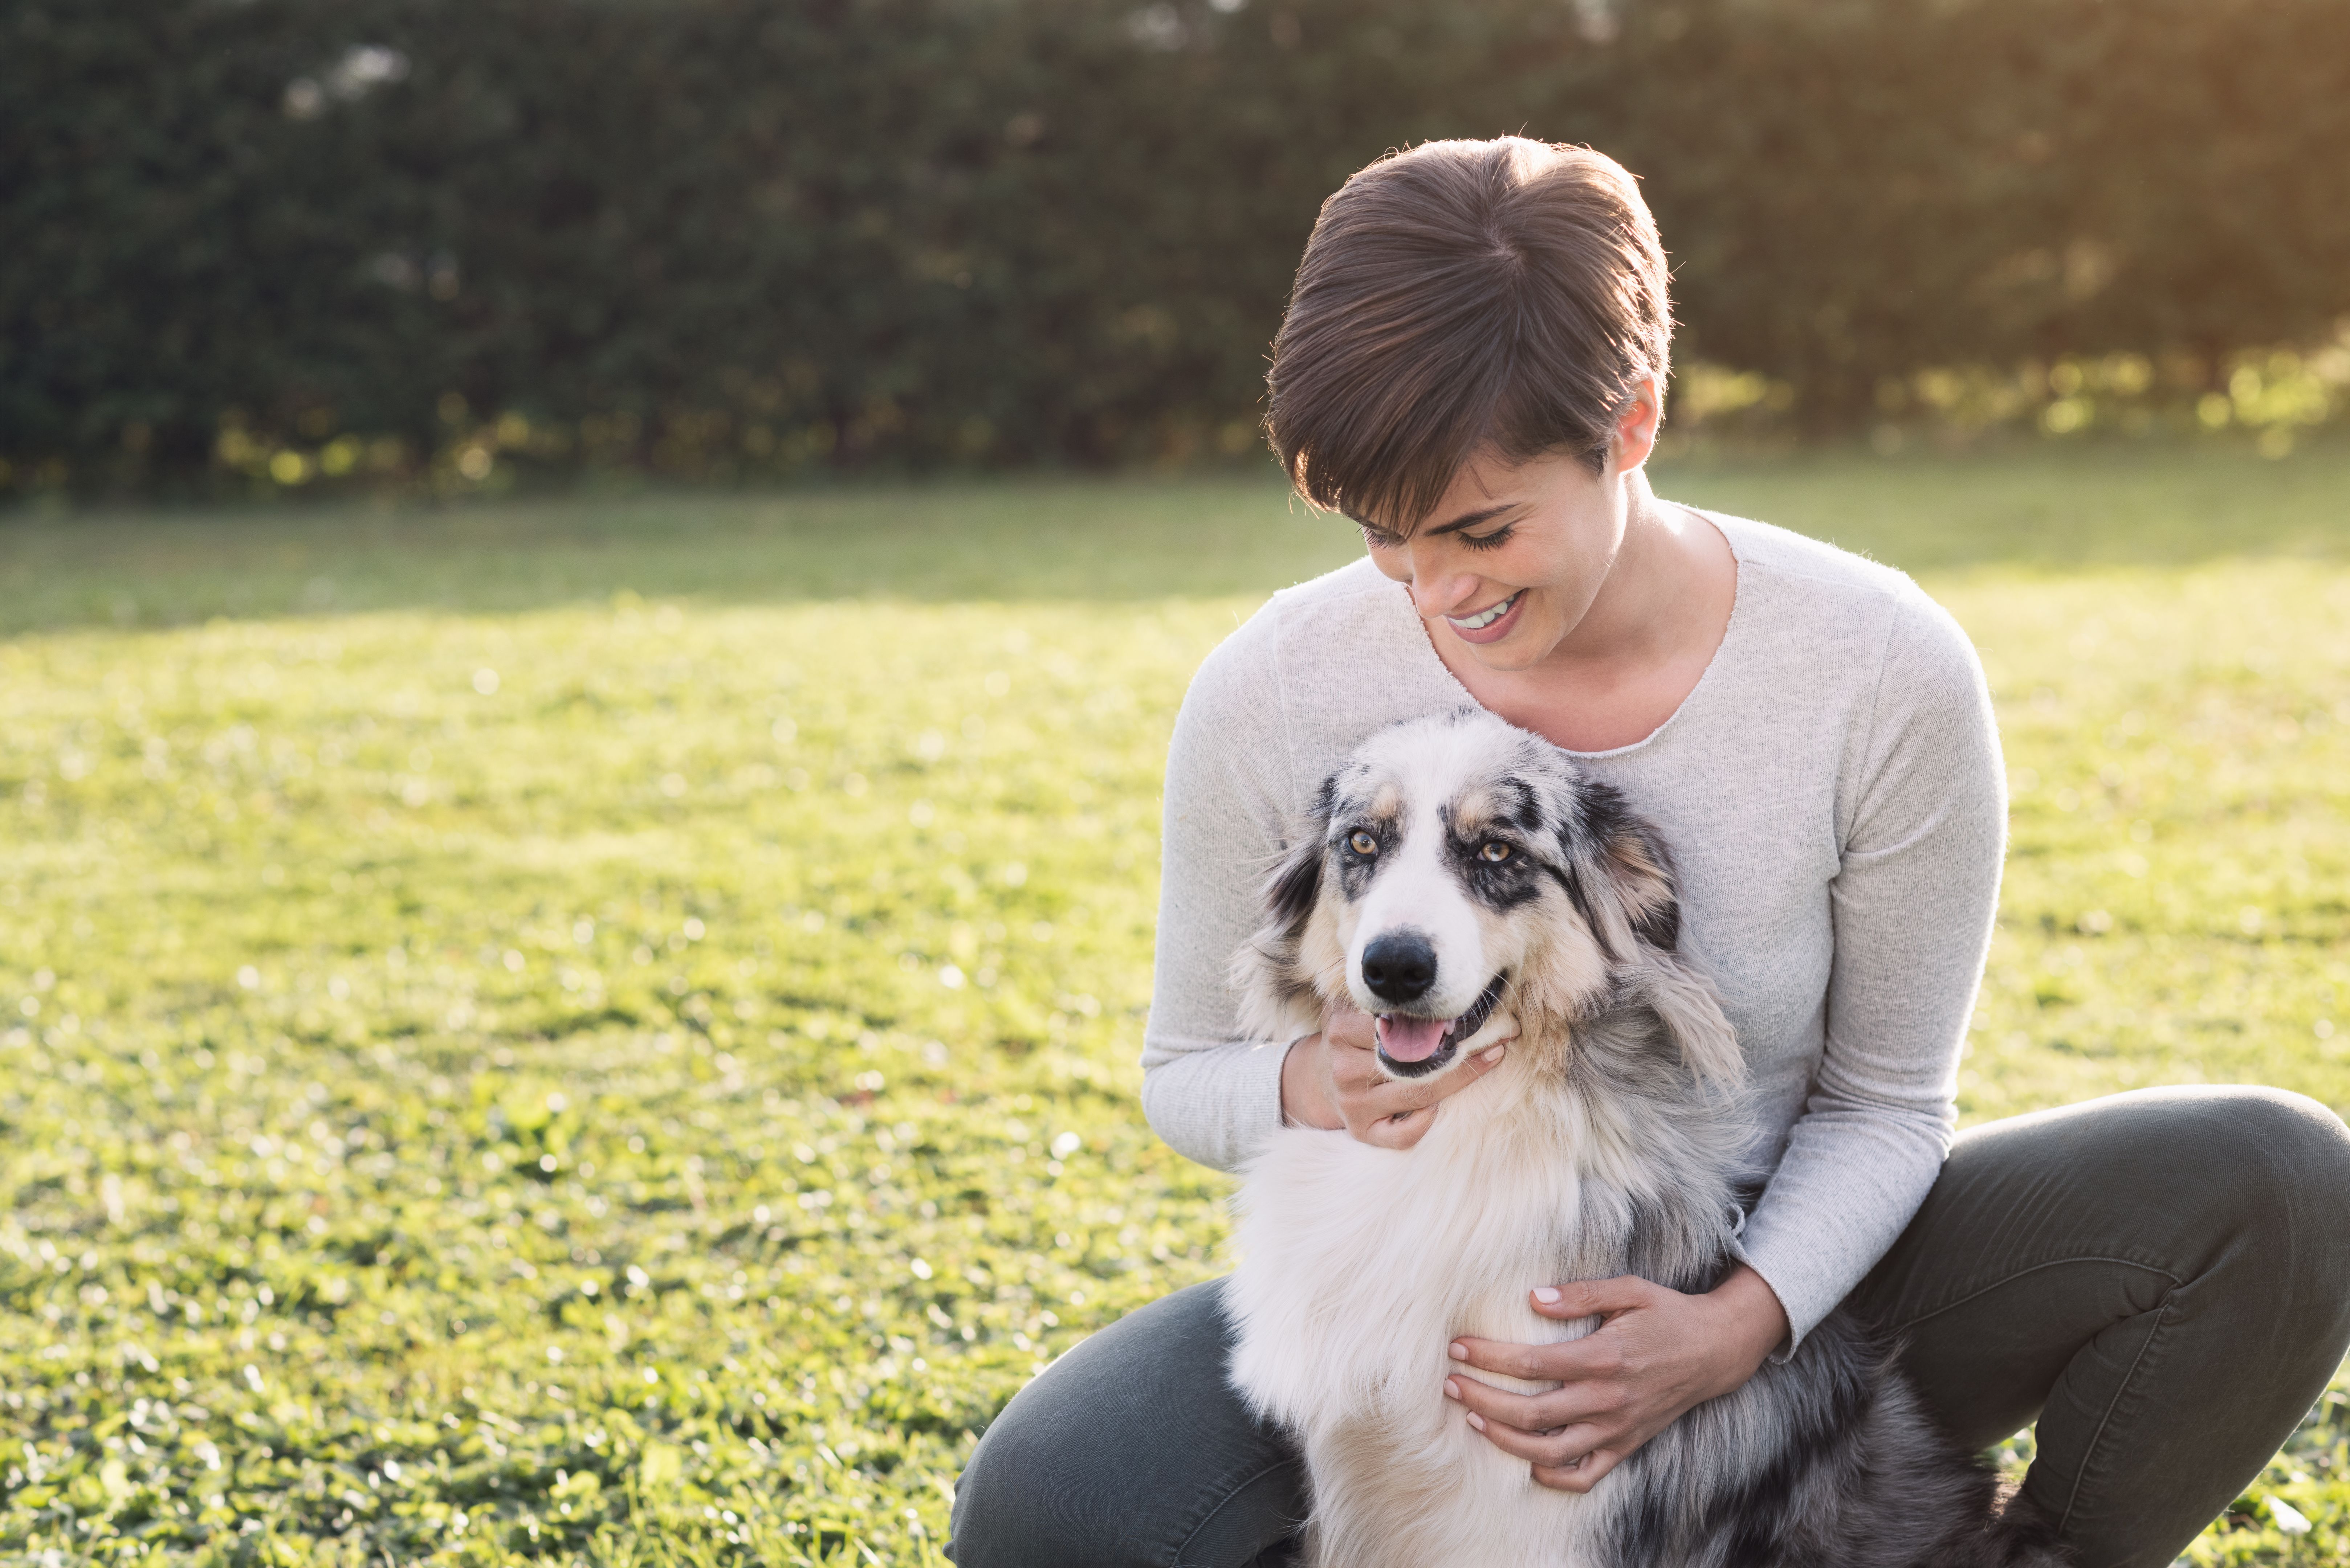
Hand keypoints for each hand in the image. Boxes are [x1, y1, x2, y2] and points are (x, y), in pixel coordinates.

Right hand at [1279, 1003, 1512, 1148]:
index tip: (1478, 1008)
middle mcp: (1344, 1066)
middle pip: (1414, 1061)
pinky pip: (1402, 1134)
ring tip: (1493, 1056)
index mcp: (1341, 1027)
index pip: (1399, 1022)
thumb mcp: (1356, 1005)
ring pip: (1417, 1095)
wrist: (1316, 1078)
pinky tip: (1441, 1107)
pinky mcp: (1360, 1131)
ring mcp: (1352, 1102)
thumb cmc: (1353, 1035)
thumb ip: (1384, 994)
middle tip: (1504, 1033)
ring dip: (1460, 1079)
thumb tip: (1437, 973)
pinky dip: (1424, 1123)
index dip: (1440, 1016)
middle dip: (1462, 1048)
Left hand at [1442, 1264, 1789, 1491]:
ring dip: (1505, 1439)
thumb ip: (1580, 1294)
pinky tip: (1527, 1461)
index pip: (1532, 1364)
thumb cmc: (1667, 1314)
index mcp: (1604, 1357)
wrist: (1716, 1350)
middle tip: (1449, 1384)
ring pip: (1550, 1450)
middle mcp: (1608, 1399)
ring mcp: (1618, 1428)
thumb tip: (1531, 1298)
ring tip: (1473, 1418)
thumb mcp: (1629, 1290)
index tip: (1457, 1348)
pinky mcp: (1627, 1444)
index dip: (1489, 1358)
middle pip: (1531, 1413)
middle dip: (1483, 1399)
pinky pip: (1586, 1473)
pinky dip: (1554, 1475)